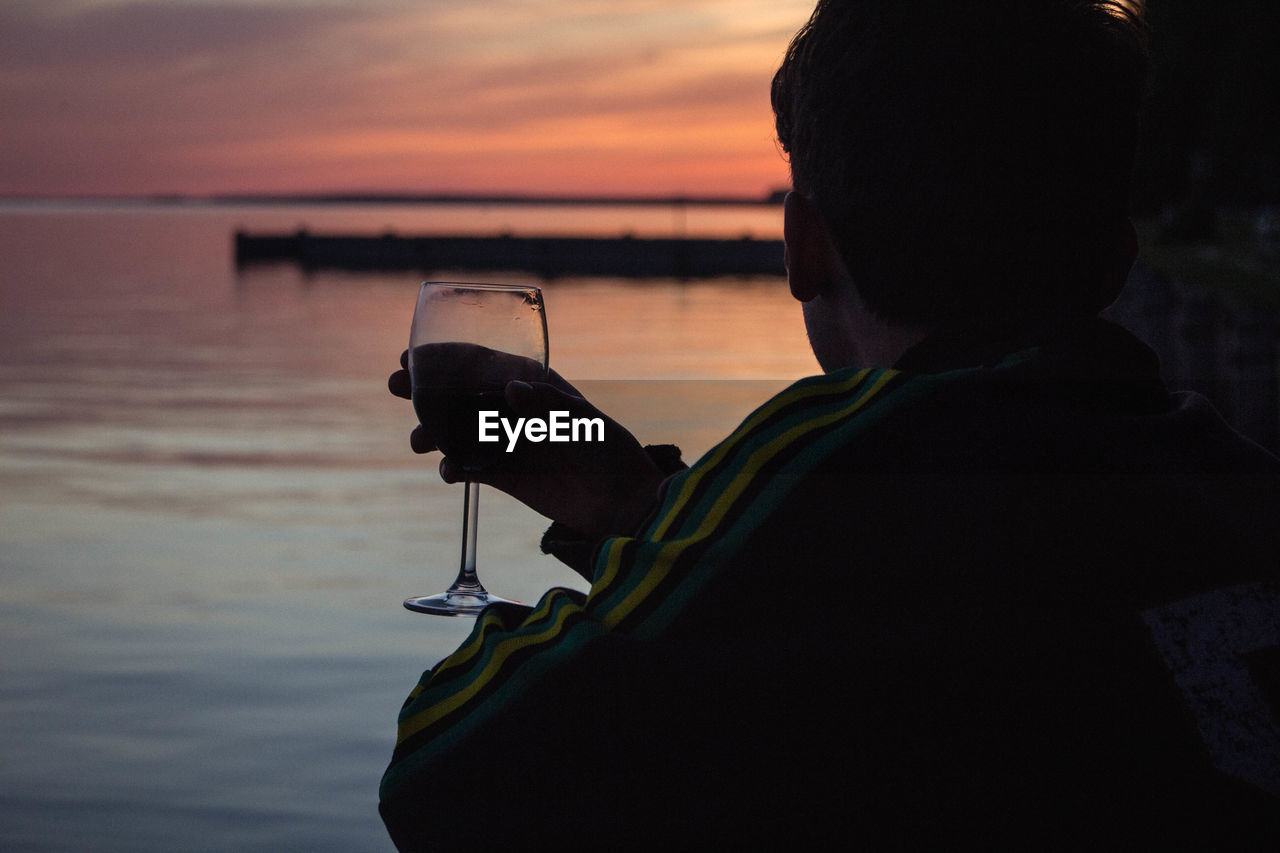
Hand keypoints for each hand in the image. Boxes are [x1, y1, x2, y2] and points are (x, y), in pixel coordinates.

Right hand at [388, 349, 667, 539]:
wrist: (621, 505)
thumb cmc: (610, 453)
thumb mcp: (583, 422)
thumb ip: (547, 406)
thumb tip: (511, 390)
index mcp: (535, 385)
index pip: (483, 363)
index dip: (446, 356)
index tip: (413, 353)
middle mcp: (515, 411)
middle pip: (461, 393)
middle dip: (425, 388)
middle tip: (394, 385)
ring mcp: (508, 443)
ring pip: (458, 430)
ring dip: (432, 430)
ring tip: (418, 440)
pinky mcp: (504, 476)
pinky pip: (468, 466)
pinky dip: (452, 467)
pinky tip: (448, 470)